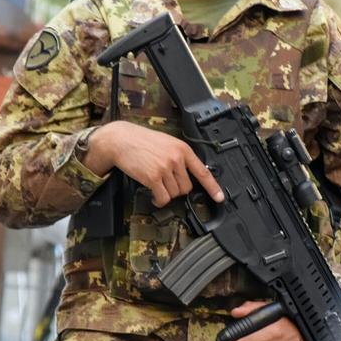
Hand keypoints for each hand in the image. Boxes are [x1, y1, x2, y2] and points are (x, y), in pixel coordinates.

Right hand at [84, 121, 223, 207]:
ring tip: (157, 186)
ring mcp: (165, 168)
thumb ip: (179, 156)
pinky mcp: (153, 177)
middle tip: (166, 183)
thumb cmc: (141, 141)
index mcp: (182, 149)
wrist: (121, 139)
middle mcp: (176, 158)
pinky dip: (159, 200)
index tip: (220, 197)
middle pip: (187, 187)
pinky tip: (154, 195)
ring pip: (175, 194)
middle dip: (177, 189)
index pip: (202, 171)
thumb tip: (188, 173)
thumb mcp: (167, 143)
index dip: (213, 187)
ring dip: (166, 194)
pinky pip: (163, 198)